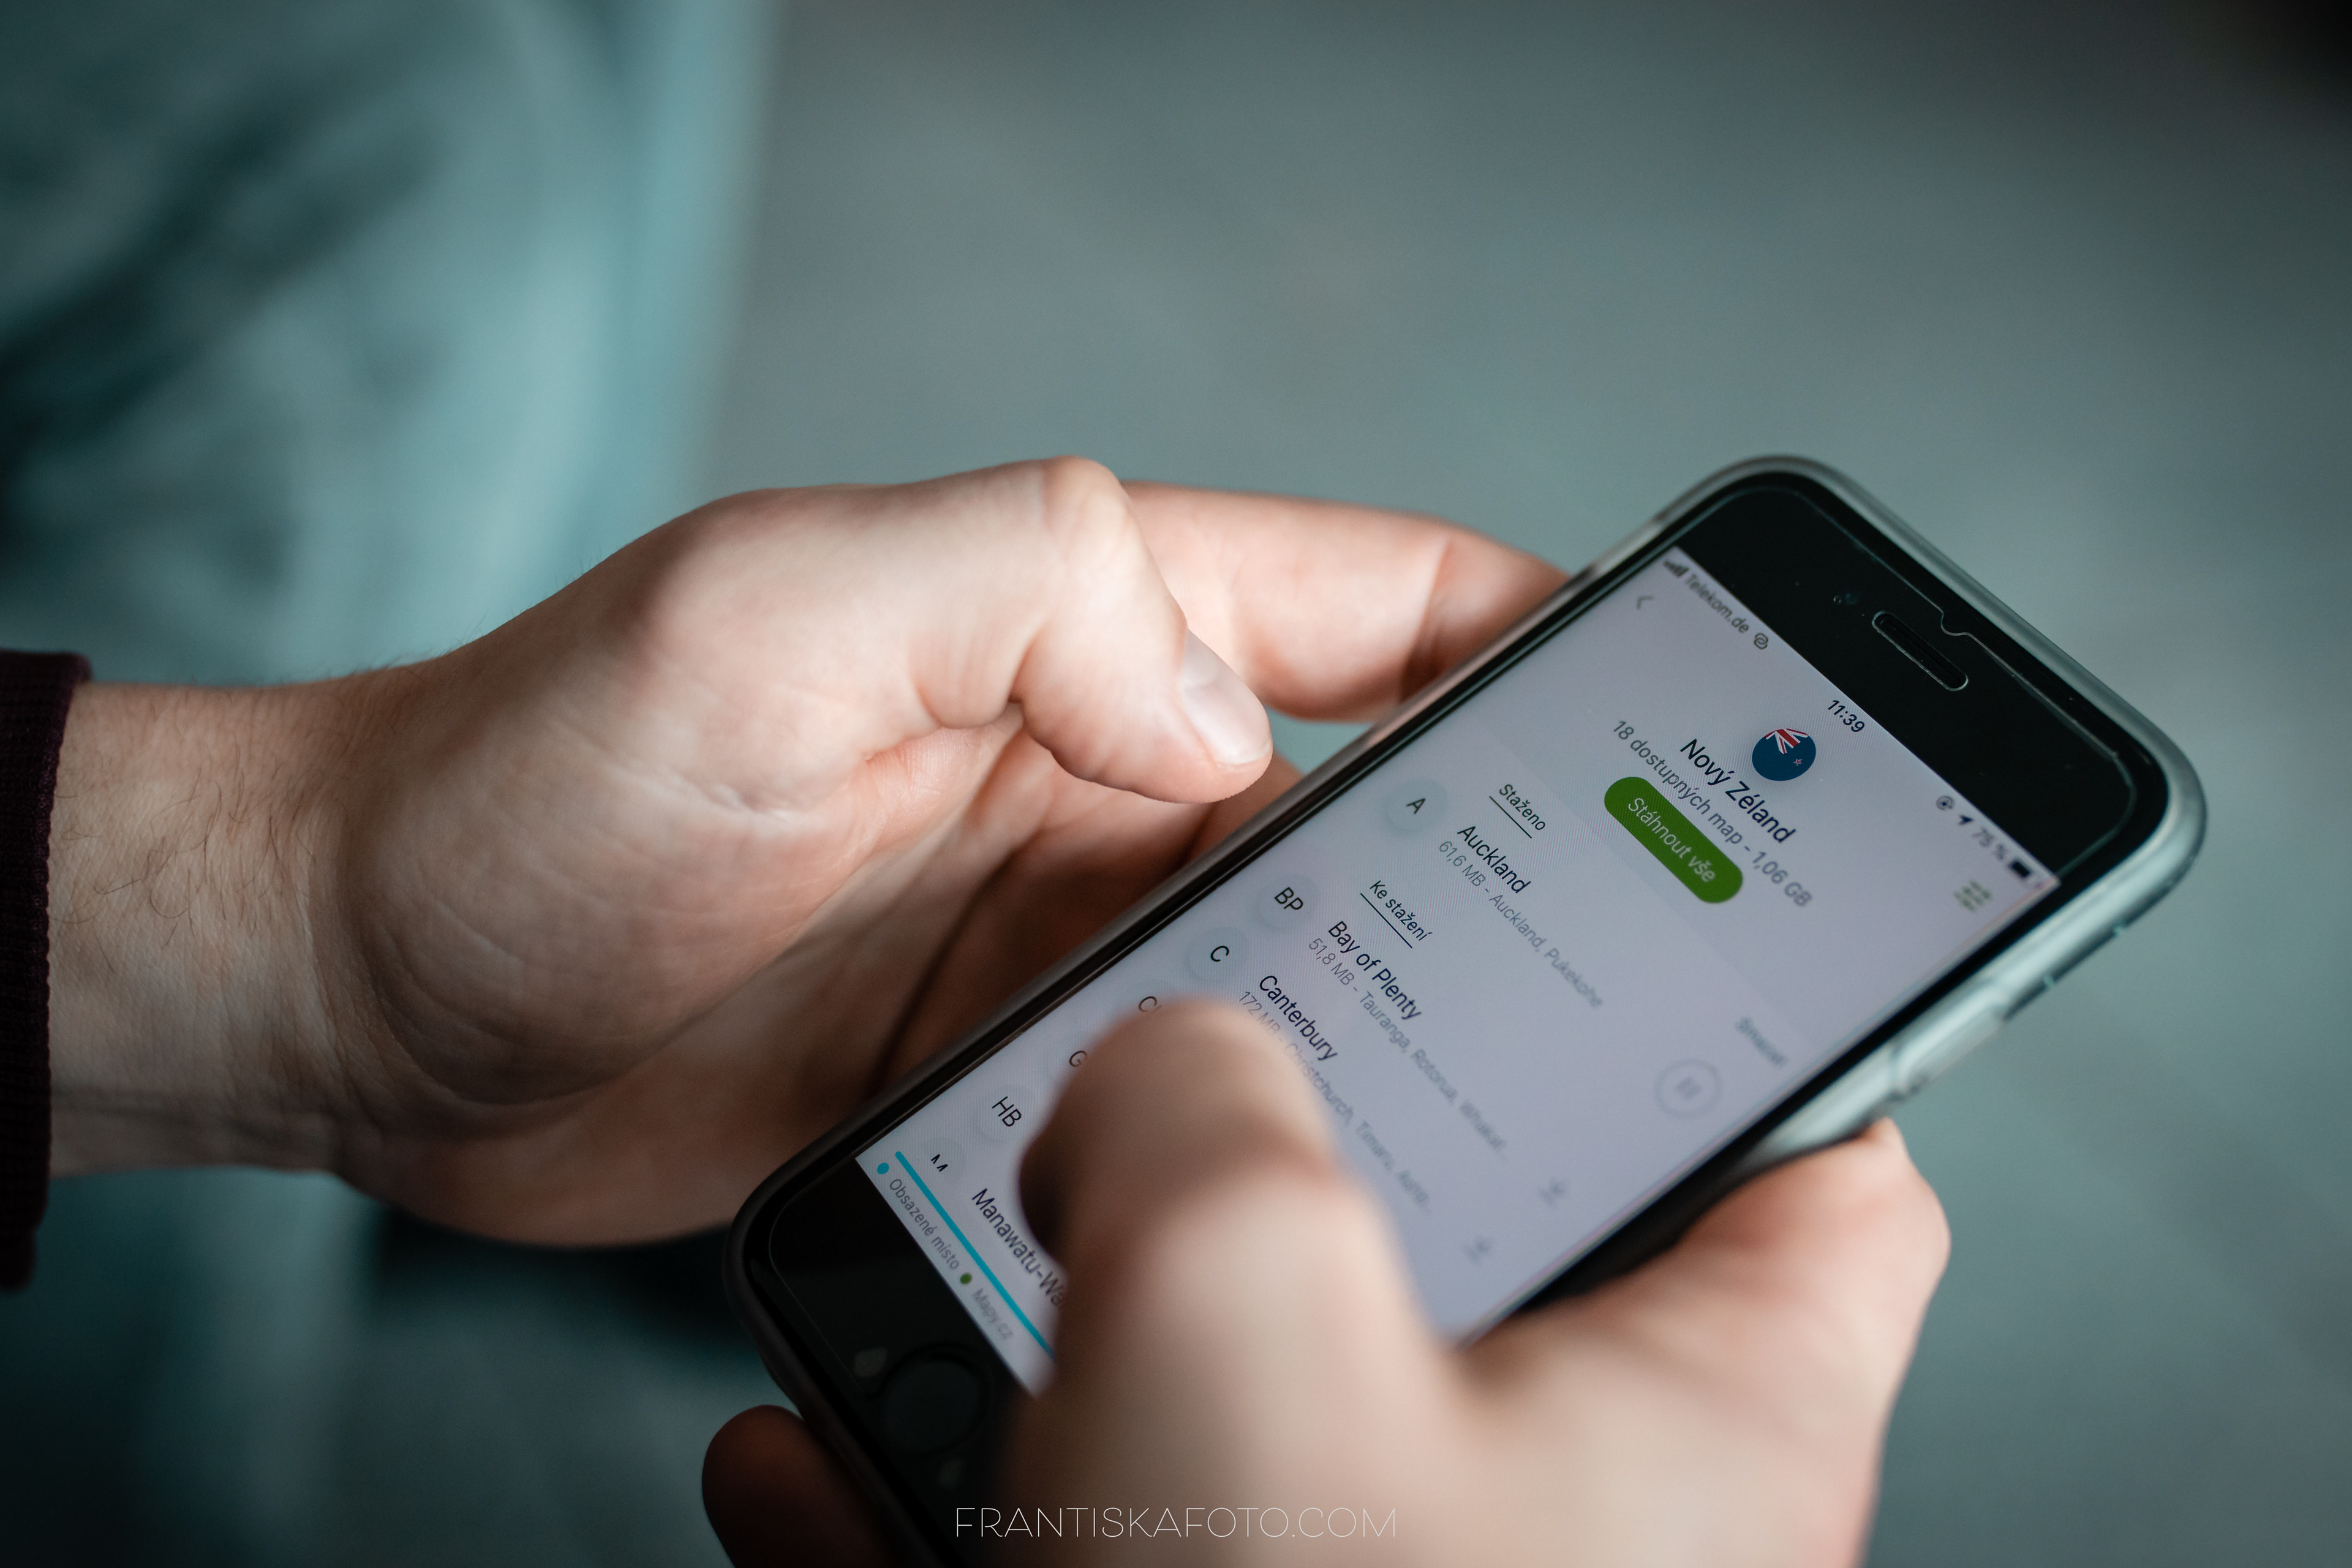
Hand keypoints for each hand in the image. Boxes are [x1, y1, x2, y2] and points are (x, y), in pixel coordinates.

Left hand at [44, 458, 1559, 1241]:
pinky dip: (1248, 1142)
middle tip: (1625, 980)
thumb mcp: (766, 620)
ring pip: (1296, 967)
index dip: (1533, 635)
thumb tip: (1242, 716)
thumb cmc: (524, 789)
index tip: (1671, 712)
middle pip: (1374, 801)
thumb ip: (1023, 586)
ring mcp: (1047, 933)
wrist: (359, 998)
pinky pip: (1177, 1094)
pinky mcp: (996, 1069)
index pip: (1371, 602)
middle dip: (1508, 868)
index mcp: (1073, 629)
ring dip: (1389, 1027)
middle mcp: (1087, 772)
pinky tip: (1289, 1216)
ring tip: (1498, 1125)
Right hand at [704, 1003, 1948, 1565]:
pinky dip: (969, 1500)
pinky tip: (825, 1461)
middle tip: (1206, 1043)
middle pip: (1482, 1257)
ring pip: (1245, 1412)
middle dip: (1308, 1147)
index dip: (1743, 1009)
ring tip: (962, 1228)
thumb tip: (1163, 1069)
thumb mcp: (1243, 1299)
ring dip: (1080, 1324)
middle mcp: (1567, 1527)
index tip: (1626, 921)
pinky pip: (1106, 1554)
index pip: (1818, 1151)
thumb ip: (1201, 1106)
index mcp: (1694, 1412)